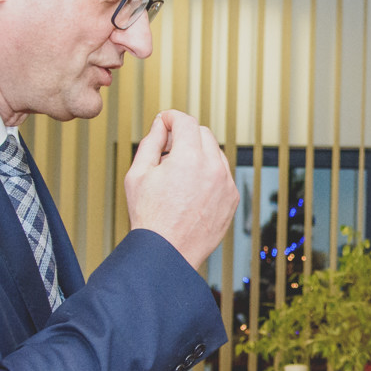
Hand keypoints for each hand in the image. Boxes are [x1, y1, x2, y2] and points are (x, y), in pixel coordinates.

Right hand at [125, 110, 237, 267]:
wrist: (167, 254)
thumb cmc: (150, 218)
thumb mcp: (138, 174)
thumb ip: (151, 142)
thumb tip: (160, 124)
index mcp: (189, 159)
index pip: (185, 121)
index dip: (172, 117)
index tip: (165, 120)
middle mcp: (213, 168)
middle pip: (203, 133)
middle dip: (185, 134)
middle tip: (167, 147)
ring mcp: (226, 184)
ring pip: (215, 153)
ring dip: (198, 153)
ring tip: (177, 172)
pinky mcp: (232, 199)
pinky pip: (223, 175)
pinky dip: (209, 174)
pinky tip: (190, 189)